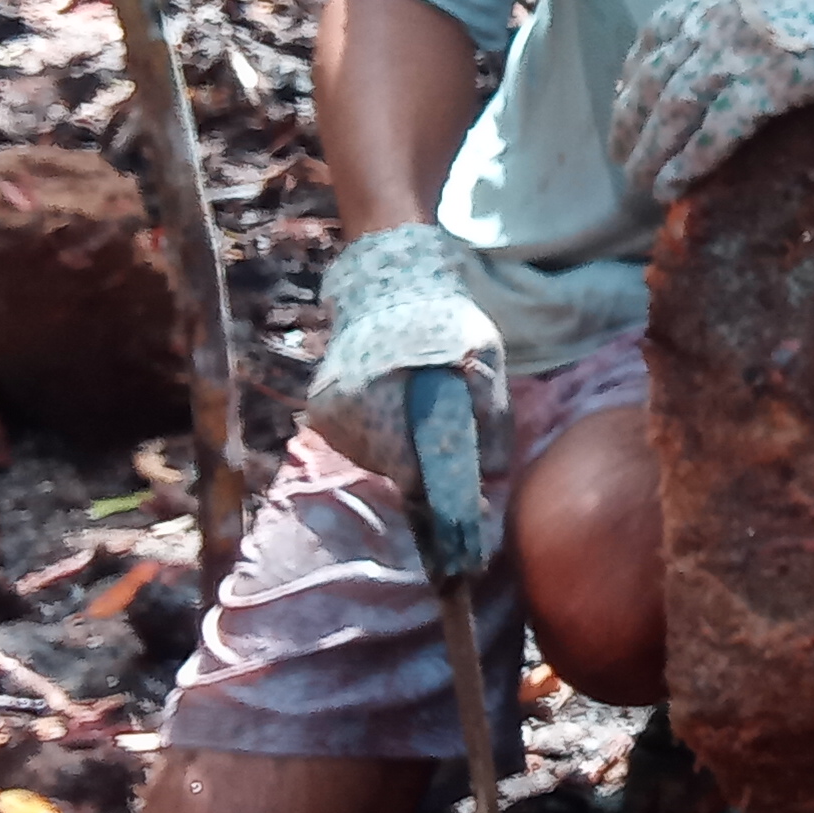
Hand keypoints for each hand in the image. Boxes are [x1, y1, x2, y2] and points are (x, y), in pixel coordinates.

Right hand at [307, 224, 508, 533]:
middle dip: (430, 475)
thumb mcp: (484, 356)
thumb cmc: (443, 322)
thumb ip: (491, 417)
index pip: (416, 477)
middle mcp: (348, 413)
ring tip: (422, 418)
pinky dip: (383, 439)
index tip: (469, 524)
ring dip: (405, 455)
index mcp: (387, 400)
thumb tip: (493, 475)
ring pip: (379, 461)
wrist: (386, 287)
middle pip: (398, 473)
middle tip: (458, 465)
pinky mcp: (320, 413)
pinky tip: (397, 411)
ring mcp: (329, 415)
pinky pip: (360, 445)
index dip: (446, 503)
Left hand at [609, 0, 813, 199]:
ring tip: (638, 182)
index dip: (634, 73)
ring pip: (672, 109)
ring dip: (650, 150)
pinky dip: (688, 161)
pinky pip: (714, 131)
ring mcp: (737, 51)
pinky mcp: (767, 84)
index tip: (624, 100)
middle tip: (620, 155)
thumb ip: (746, 0)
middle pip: (653, 76)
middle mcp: (715, 16)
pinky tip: (672, 185)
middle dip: (630, 121)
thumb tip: (736, 29)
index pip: (657, 33)